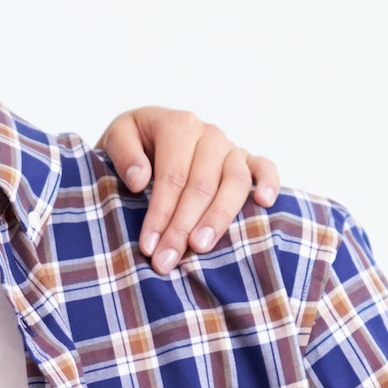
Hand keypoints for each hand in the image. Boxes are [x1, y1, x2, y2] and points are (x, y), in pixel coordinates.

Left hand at [99, 107, 279, 274]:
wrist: (148, 134)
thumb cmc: (132, 144)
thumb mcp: (117, 137)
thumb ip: (123, 154)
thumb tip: (140, 180)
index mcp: (178, 126)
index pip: (172, 176)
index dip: (161, 213)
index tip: (149, 247)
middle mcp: (208, 135)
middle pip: (201, 185)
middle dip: (183, 227)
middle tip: (167, 261)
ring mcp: (230, 147)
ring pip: (234, 183)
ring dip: (218, 218)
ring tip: (201, 247)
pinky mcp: (246, 159)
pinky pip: (264, 167)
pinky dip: (269, 182)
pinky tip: (264, 203)